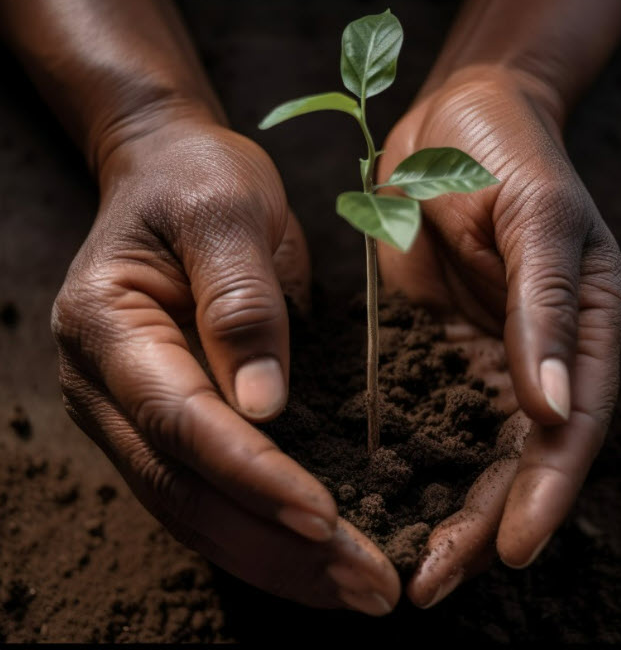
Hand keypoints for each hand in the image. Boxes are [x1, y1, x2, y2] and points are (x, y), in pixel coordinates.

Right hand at [52, 116, 398, 614]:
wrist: (172, 174)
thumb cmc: (197, 181)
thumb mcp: (226, 211)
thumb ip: (240, 301)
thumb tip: (265, 408)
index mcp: (109, 328)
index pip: (180, 420)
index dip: (252, 474)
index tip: (325, 517)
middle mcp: (109, 386)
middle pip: (186, 489)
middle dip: (277, 546)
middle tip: (365, 586)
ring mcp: (136, 412)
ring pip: (197, 510)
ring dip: (278, 559)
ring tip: (358, 593)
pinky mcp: (175, 422)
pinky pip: (214, 493)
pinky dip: (269, 534)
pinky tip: (324, 560)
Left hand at [377, 66, 620, 606]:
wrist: (450, 120)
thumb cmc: (504, 151)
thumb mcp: (534, 216)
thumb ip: (542, 308)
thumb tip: (552, 409)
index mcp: (581, 330)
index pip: (570, 429)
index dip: (545, 494)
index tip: (514, 551)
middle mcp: (534, 358)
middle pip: (514, 460)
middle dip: (480, 526)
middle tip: (431, 584)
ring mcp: (478, 358)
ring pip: (461, 452)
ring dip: (435, 509)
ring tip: (396, 567)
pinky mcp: (427, 349)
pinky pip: (414, 416)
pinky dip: (398, 462)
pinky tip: (366, 498)